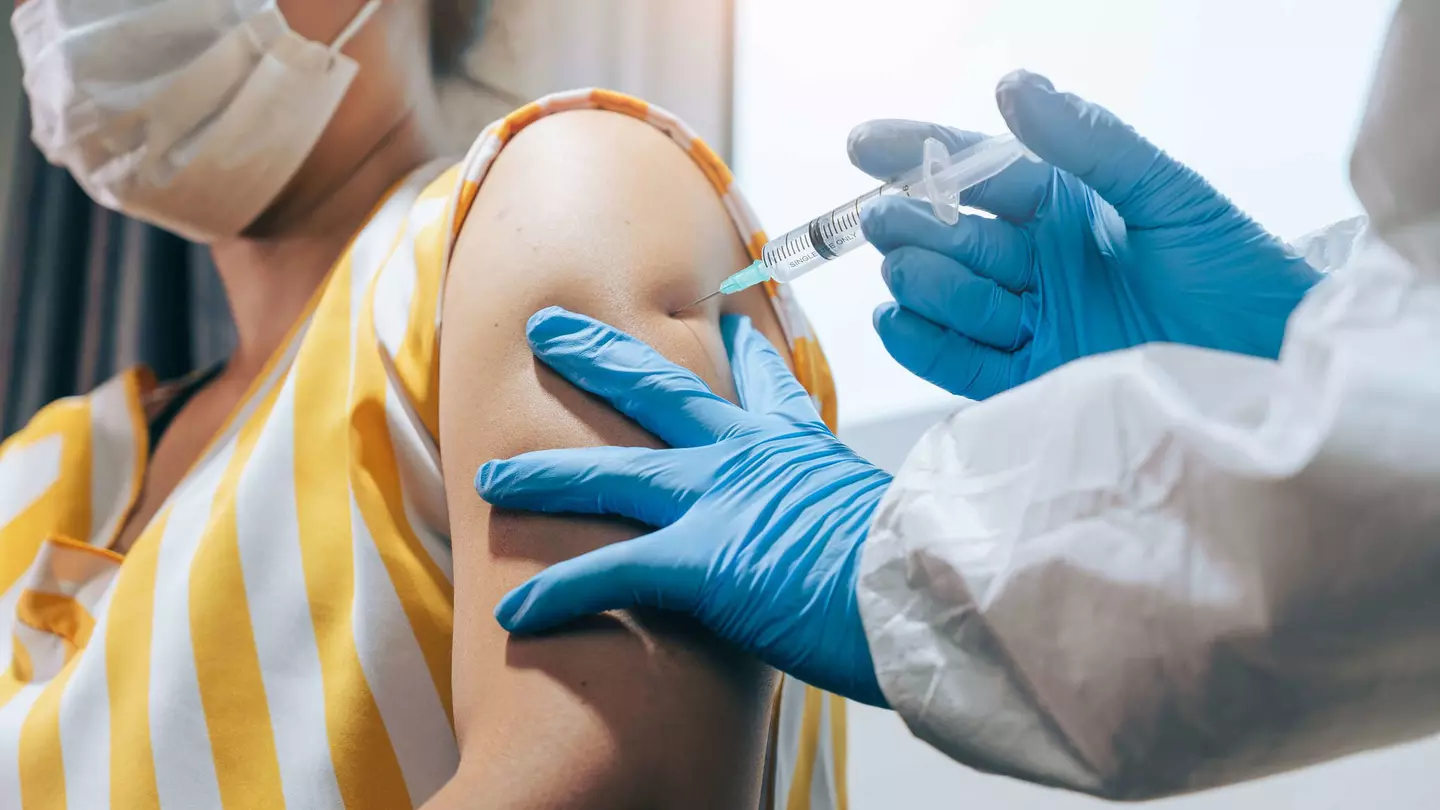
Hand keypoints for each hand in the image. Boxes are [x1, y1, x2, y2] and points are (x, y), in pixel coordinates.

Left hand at [478, 307, 891, 706]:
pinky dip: (557, 593)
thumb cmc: (927, 568)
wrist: (934, 593)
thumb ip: (874, 520)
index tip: (727, 326)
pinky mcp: (701, 556)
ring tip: (489, 479)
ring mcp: (720, 499)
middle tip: (549, 327)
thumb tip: (897, 542)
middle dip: (596, 355)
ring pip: (610, 473)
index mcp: (803, 449)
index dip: (742, 354)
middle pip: (657, 389)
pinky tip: (513, 614)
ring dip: (542, 477)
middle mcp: (751, 459)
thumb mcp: (904, 520)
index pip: (766, 386)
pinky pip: (609, 571)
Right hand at [850, 70, 1322, 398]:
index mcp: (1066, 206)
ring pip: (946, 295)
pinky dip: (919, 342)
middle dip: (913, 222)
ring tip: (916, 272)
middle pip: (950, 236)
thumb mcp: (1168, 193)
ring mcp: (1031, 322)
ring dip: (926, 282)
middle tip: (891, 218)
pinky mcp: (1029, 383)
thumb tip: (1014, 85)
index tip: (864, 143)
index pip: (977, 172)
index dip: (918, 153)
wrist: (1273, 371)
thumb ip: (1089, 142)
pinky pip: (957, 362)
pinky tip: (896, 319)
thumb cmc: (1236, 272)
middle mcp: (1039, 263)